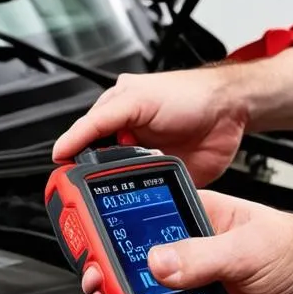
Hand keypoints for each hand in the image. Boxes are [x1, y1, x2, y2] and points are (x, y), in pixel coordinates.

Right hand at [52, 68, 248, 185]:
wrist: (228, 111)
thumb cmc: (187, 94)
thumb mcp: (133, 100)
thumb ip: (99, 122)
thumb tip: (66, 145)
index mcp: (116, 115)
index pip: (84, 141)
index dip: (72, 159)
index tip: (63, 178)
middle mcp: (129, 139)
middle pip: (101, 167)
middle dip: (98, 177)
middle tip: (92, 187)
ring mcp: (147, 160)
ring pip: (123, 184)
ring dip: (122, 188)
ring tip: (123, 187)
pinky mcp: (164, 178)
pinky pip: (148, 195)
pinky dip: (143, 199)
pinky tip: (142, 196)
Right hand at [84, 190, 292, 293]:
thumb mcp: (245, 246)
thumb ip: (199, 257)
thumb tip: (158, 264)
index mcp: (194, 221)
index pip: (140, 226)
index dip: (111, 239)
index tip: (91, 255)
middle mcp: (189, 256)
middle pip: (136, 273)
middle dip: (111, 287)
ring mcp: (197, 290)